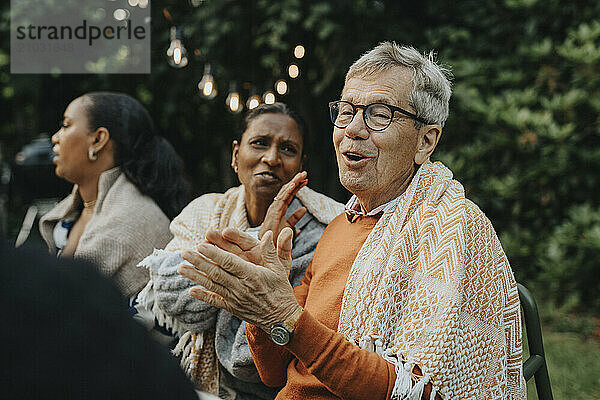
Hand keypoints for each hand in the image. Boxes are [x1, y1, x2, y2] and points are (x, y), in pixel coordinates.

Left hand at [179, 228, 299, 331]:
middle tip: (184, 252)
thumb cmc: (281, 292)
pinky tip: (191, 291)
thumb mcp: (280, 270)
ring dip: (195, 276)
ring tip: (181, 268)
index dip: (215, 254)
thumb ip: (271, 252)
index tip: (201, 245)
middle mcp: (241, 288)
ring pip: (212, 285)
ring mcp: (235, 299)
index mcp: (252, 276)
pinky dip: (203, 296)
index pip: (230, 263)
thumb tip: (267, 234)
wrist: (282, 320)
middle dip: (199, 262)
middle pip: (216, 273)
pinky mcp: (232, 308)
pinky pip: (215, 301)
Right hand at [259, 171, 307, 243]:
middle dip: (296, 181)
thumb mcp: (288, 226)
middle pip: (287, 190)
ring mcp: (274, 208)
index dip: (297, 187)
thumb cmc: (275, 237)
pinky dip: (287, 191)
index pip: (289, 194)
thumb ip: (295, 217)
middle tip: (305, 174)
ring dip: (293, 183)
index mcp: (280, 208)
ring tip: (302, 176)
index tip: (306, 181)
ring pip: (284, 192)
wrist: (266, 247)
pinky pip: (280, 199)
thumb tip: (304, 208)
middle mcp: (276, 206)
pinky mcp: (273, 212)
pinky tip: (294, 184)